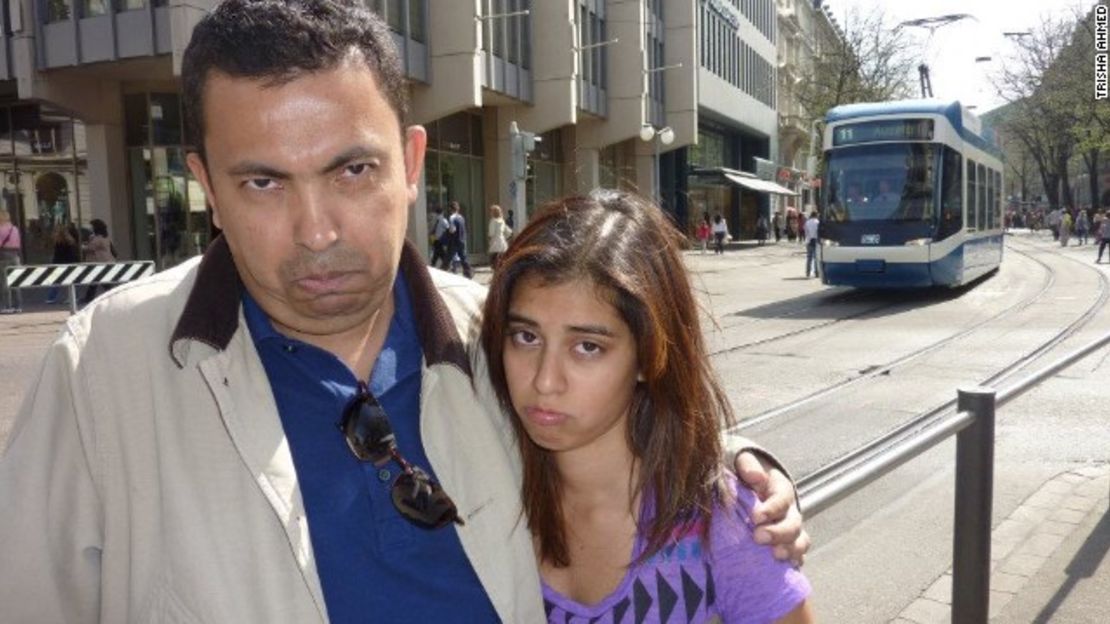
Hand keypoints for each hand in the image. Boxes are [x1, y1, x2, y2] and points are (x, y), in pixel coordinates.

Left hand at [735, 451, 811, 565]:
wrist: (749, 487)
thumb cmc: (745, 475)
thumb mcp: (744, 463)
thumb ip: (748, 465)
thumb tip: (754, 475)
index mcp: (781, 490)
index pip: (782, 499)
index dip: (772, 508)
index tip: (755, 517)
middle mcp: (790, 511)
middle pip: (793, 524)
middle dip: (778, 533)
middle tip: (758, 537)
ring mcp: (791, 529)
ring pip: (799, 541)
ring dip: (790, 550)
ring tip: (775, 556)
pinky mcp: (787, 544)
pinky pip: (797, 555)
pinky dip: (794, 561)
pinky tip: (786, 568)